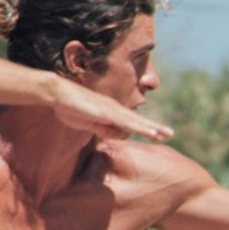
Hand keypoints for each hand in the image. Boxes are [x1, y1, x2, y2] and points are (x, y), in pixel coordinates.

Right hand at [19, 70, 177, 149]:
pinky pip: (124, 121)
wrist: (58, 94)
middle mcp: (115, 109)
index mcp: (111, 112)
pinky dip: (137, 126)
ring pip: (135, 121)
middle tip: (170, 134)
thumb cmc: (70, 108)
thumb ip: (103, 129)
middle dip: (154, 128)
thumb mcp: (89, 125)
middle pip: (138, 120)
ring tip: (165, 134)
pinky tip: (146, 130)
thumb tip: (119, 136)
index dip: (145, 128)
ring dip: (150, 128)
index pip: (132, 122)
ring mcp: (111, 109)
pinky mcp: (105, 111)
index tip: (158, 133)